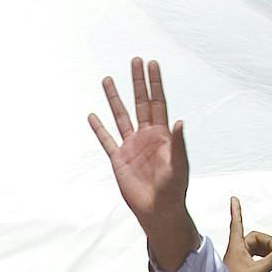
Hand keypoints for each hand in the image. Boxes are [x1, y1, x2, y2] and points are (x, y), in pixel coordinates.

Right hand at [89, 57, 200, 271]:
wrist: (159, 211)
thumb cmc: (174, 190)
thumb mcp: (180, 166)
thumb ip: (178, 144)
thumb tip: (178, 121)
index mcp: (162, 135)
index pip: (158, 102)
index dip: (155, 83)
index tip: (152, 64)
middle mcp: (146, 136)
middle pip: (140, 102)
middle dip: (137, 82)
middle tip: (134, 60)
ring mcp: (131, 146)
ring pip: (120, 116)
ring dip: (114, 98)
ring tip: (107, 79)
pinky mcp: (118, 160)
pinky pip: (106, 140)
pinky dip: (99, 128)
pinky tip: (92, 115)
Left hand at [222, 198, 271, 271]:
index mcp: (236, 247)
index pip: (237, 223)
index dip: (236, 210)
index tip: (233, 198)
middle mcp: (236, 250)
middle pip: (257, 238)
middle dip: (269, 244)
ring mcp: (239, 258)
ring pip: (257, 247)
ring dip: (268, 252)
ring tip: (271, 263)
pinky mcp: (241, 266)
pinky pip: (256, 256)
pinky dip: (264, 258)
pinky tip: (267, 266)